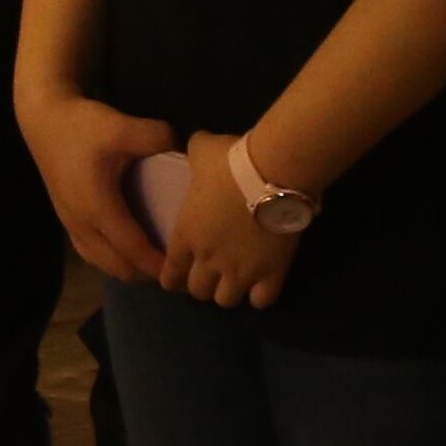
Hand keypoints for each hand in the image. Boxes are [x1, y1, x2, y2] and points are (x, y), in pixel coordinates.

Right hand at [19, 86, 177, 288]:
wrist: (44, 120)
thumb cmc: (82, 127)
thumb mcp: (123, 127)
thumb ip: (158, 138)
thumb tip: (186, 150)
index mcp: (98, 208)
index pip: (133, 250)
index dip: (157, 264)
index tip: (182, 268)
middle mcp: (83, 225)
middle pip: (118, 266)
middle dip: (147, 273)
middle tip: (176, 267)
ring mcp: (71, 225)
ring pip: (103, 263)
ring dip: (129, 268)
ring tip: (155, 261)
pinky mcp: (66, 220)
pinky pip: (92, 254)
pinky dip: (112, 260)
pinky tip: (128, 249)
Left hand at [164, 130, 307, 311]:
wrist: (274, 171)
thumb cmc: (231, 160)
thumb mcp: (201, 149)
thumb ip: (192, 152)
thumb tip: (195, 145)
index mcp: (186, 236)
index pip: (171, 273)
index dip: (172, 277)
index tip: (176, 276)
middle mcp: (209, 261)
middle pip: (198, 291)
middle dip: (201, 284)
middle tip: (209, 273)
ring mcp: (241, 271)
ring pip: (226, 301)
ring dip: (228, 292)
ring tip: (234, 280)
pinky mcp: (271, 273)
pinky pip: (262, 300)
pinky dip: (259, 295)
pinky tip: (261, 284)